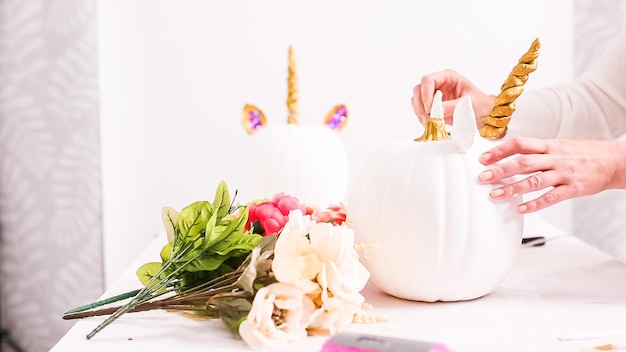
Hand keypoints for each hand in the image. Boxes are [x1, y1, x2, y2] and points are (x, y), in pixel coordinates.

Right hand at [411, 69, 494, 125]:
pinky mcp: (432, 107)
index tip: (430, 108)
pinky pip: (420, 110)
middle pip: (418, 89)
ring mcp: (434, 95)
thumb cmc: (480, 106)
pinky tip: (430, 124)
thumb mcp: (468, 104)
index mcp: (448, 77)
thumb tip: (438, 110)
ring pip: (416, 100)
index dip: (426, 94)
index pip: (428, 80)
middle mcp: (438, 84)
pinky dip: (422, 118)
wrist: (484, 116)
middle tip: (428, 117)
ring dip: (420, 112)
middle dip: (420, 104)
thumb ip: (452, 106)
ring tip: (429, 123)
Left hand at [478, 137, 625, 213]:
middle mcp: (554, 158)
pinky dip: (535, 204)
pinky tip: (521, 209)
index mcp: (549, 145)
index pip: (520, 144)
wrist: (614, 161)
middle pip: (523, 162)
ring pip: (534, 180)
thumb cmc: (583, 154)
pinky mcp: (573, 189)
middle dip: (501, 170)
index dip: (500, 150)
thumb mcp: (559, 146)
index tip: (484, 158)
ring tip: (495, 195)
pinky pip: (551, 197)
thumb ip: (537, 152)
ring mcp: (564, 173)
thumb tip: (511, 156)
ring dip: (513, 188)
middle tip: (484, 177)